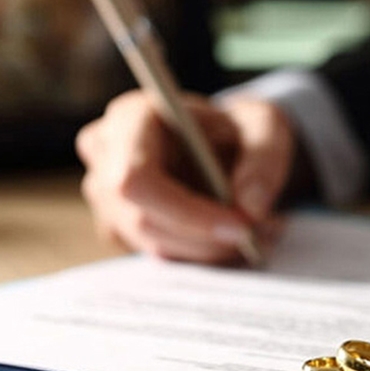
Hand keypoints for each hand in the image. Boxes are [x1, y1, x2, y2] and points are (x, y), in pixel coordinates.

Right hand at [76, 90, 294, 263]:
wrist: (222, 144)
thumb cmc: (236, 128)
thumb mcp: (265, 126)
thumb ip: (265, 159)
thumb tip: (250, 208)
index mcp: (129, 117)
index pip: (135, 179)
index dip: (185, 211)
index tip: (240, 226)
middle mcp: (105, 154)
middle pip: (142, 219)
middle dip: (205, 237)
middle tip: (258, 234)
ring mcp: (104, 195)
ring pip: (154, 243)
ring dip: (211, 248)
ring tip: (259, 231)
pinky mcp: (118, 225)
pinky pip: (160, 253)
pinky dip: (202, 252)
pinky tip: (231, 233)